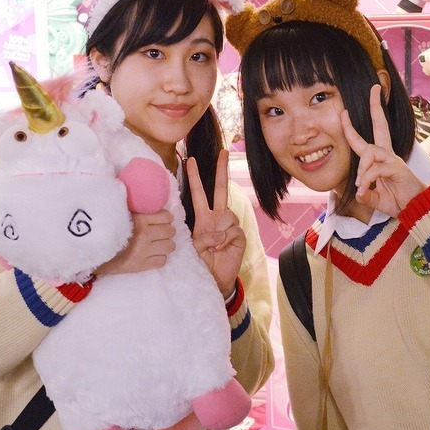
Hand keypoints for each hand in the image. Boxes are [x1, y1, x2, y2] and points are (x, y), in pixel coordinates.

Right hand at [95, 210, 175, 274]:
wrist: (92, 251)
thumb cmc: (105, 228)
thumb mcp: (119, 212)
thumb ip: (135, 207)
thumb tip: (150, 201)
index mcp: (139, 219)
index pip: (167, 216)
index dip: (164, 218)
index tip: (158, 220)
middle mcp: (144, 235)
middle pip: (170, 231)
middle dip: (165, 231)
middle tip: (157, 232)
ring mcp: (144, 251)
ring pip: (170, 246)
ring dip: (164, 244)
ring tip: (155, 244)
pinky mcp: (141, 265)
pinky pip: (162, 261)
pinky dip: (159, 257)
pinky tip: (150, 254)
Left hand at [187, 150, 245, 298]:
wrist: (214, 278)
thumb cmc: (201, 261)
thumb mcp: (194, 246)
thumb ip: (203, 236)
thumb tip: (220, 232)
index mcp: (204, 217)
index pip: (199, 193)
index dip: (195, 177)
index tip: (190, 160)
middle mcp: (217, 217)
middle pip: (221, 189)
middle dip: (221, 170)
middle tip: (222, 152)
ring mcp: (230, 225)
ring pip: (227, 214)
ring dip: (217, 230)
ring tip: (213, 245)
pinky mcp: (239, 235)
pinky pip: (232, 229)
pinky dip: (225, 239)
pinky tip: (223, 248)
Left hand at [341, 84, 425, 216]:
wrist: (417, 210)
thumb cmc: (397, 201)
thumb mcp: (374, 198)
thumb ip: (365, 193)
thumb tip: (358, 191)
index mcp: (380, 159)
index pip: (364, 140)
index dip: (352, 127)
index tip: (343, 112)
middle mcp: (387, 155)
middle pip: (381, 126)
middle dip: (376, 106)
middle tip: (374, 89)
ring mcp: (393, 160)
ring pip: (370, 152)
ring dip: (362, 169)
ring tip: (361, 185)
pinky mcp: (398, 168)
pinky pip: (375, 169)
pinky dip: (367, 179)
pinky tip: (365, 190)